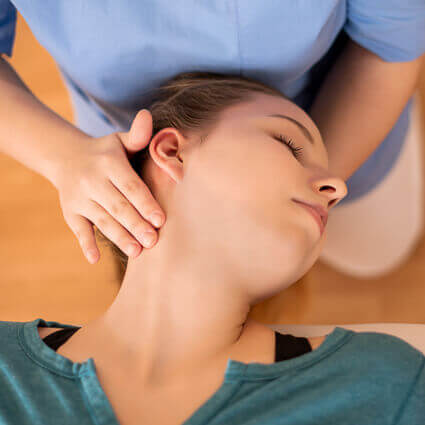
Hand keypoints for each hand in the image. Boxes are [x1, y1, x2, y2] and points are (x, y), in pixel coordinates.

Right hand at [54, 109, 164, 263]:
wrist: (66, 157)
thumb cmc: (105, 151)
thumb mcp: (119, 140)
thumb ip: (137, 135)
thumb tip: (147, 116)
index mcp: (109, 163)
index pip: (130, 185)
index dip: (145, 203)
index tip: (160, 220)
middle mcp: (92, 180)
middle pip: (117, 206)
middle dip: (136, 225)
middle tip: (153, 241)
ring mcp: (79, 197)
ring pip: (102, 220)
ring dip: (119, 237)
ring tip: (136, 252)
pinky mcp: (70, 211)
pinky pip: (78, 229)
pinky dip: (85, 244)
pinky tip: (95, 259)